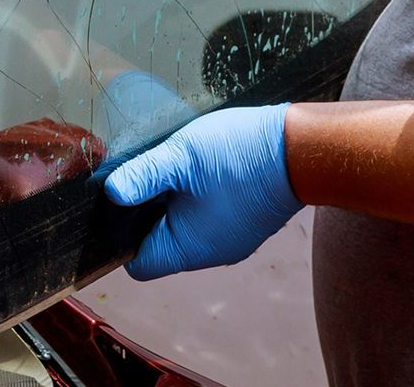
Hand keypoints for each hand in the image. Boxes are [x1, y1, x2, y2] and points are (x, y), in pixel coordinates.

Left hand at [103, 103, 302, 279]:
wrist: (302, 149)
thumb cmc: (241, 154)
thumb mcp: (180, 157)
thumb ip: (143, 176)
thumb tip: (111, 193)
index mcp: (189, 248)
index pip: (139, 263)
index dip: (119, 238)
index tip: (118, 204)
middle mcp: (209, 253)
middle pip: (157, 245)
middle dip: (143, 214)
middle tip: (142, 176)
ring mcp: (228, 240)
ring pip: (181, 230)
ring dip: (169, 204)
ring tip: (169, 169)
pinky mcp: (241, 224)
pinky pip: (204, 220)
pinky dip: (192, 200)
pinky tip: (194, 171)